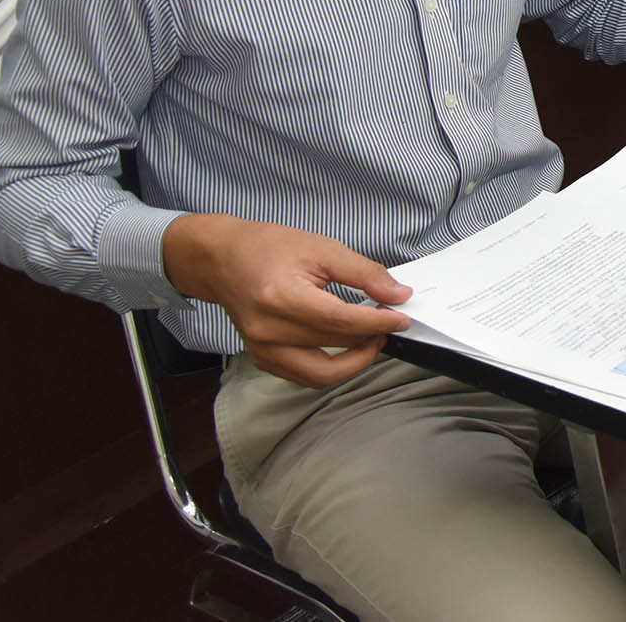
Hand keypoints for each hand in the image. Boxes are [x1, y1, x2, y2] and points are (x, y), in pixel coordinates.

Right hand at [161, 213, 413, 388]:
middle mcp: (268, 331)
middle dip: (371, 338)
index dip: (379, 322)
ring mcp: (262, 350)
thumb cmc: (268, 249)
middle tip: (388, 322)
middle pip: (336, 346)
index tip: (401, 317)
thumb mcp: (323, 249)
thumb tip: (397, 294)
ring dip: (354, 362)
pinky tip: (345, 345)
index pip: (342, 321)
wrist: (224, 260)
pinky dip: (331, 367)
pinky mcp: (262, 359)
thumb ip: (365, 273)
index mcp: (282, 299)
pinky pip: (305, 375)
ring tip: (371, 338)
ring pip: (322, 374)